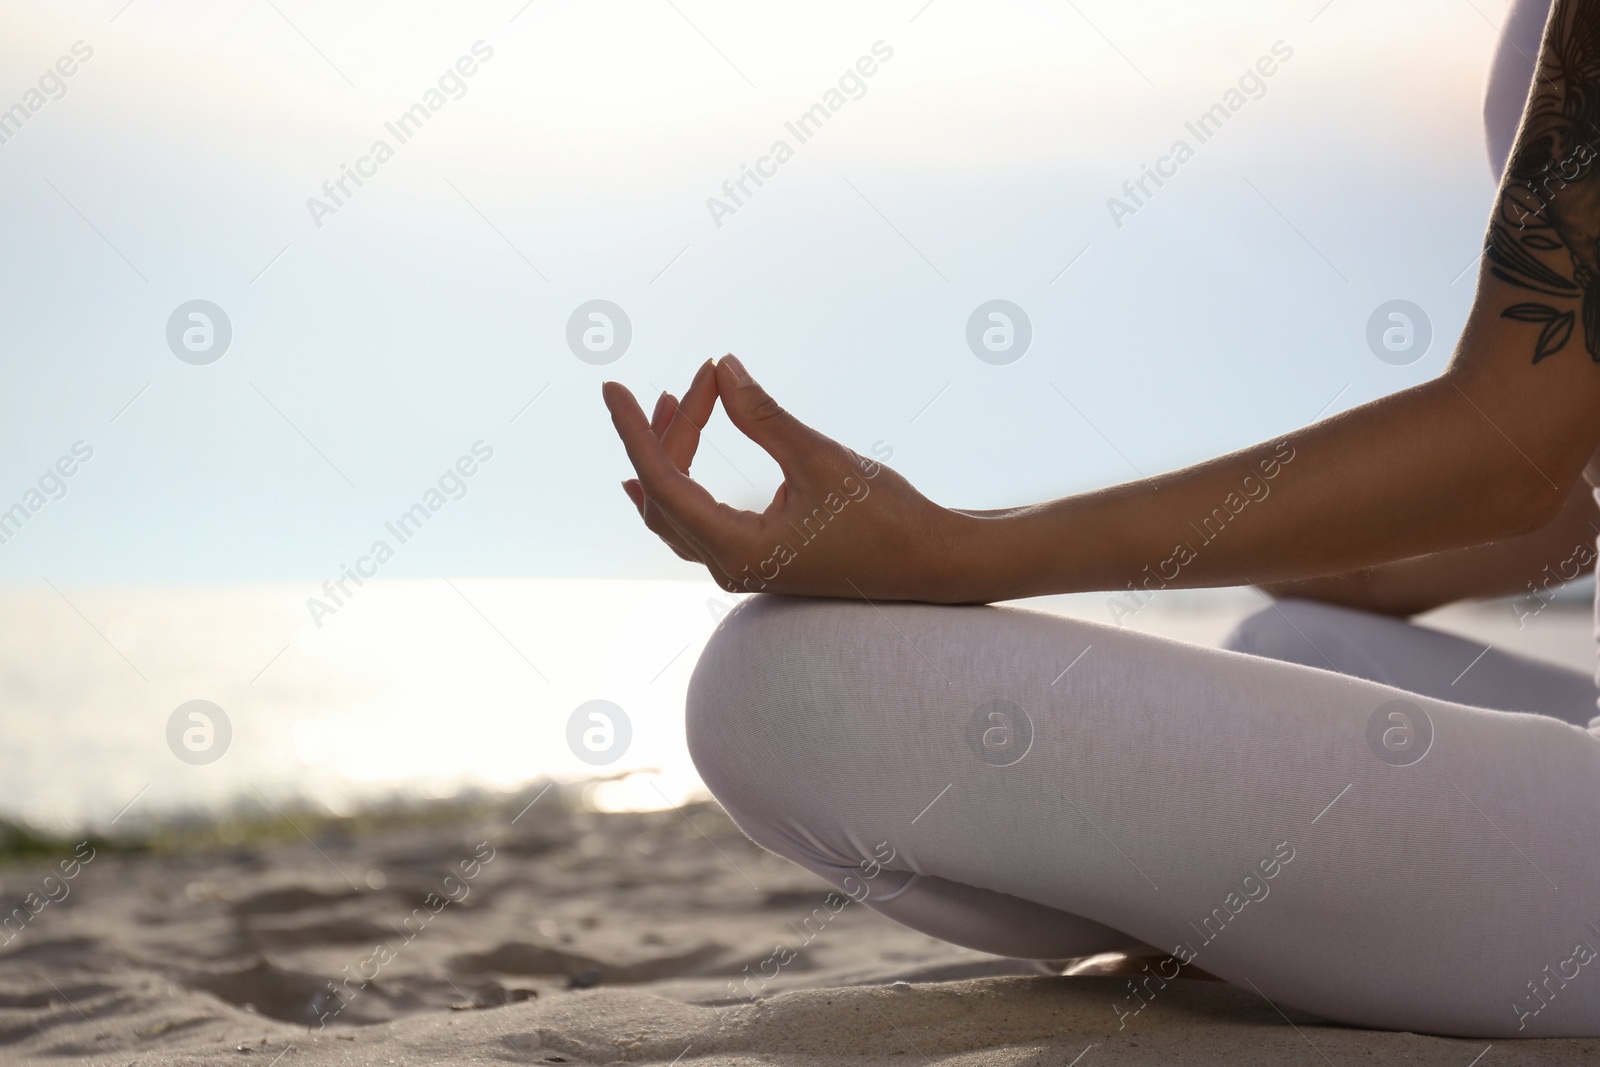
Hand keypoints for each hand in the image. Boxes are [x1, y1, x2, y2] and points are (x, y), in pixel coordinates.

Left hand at [603, 355, 974, 601]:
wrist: (931, 563)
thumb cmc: (886, 517)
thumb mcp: (820, 458)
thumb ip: (763, 416)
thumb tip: (720, 368)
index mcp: (739, 550)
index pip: (663, 485)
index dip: (634, 432)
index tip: (613, 389)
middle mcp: (730, 566)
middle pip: (666, 496)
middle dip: (667, 433)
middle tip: (693, 379)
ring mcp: (742, 567)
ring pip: (678, 512)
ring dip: (672, 455)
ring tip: (676, 401)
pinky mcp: (758, 559)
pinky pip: (697, 521)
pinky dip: (685, 480)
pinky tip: (674, 454)